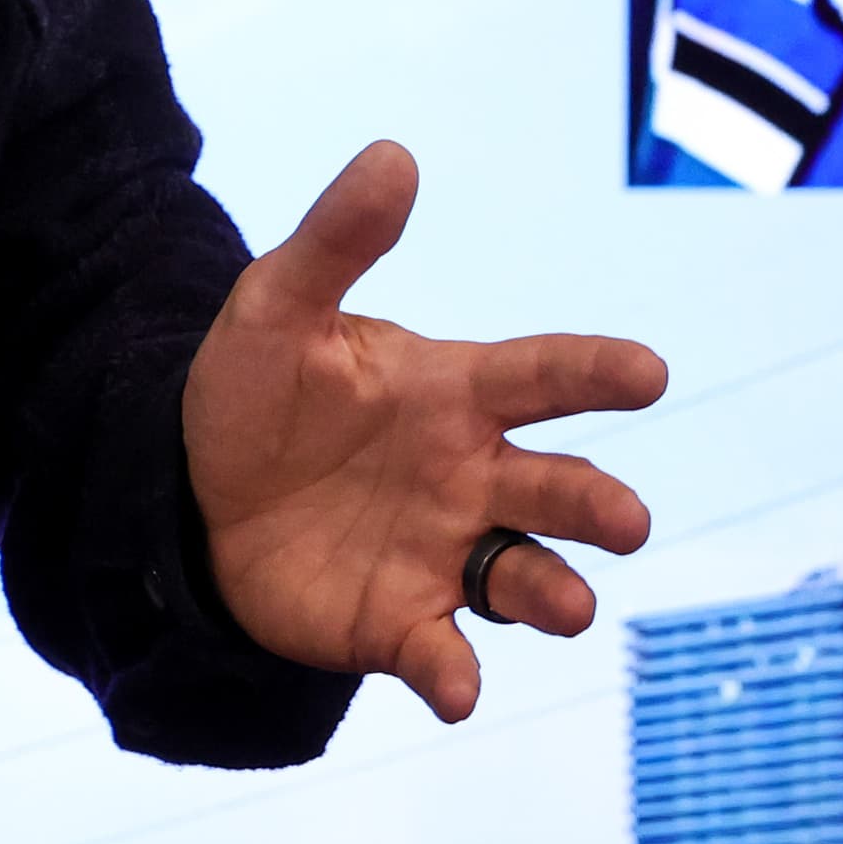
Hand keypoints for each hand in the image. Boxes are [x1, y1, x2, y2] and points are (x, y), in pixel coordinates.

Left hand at [182, 141, 665, 724]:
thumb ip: (337, 239)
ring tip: (570, 606)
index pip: (542, 374)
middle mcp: (470, 476)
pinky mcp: (401, 622)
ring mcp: (443, 553)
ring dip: (555, 593)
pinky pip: (443, 650)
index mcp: (453, 392)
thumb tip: (394, 152)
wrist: (192, 494)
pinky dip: (456, 672)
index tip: (650, 371)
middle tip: (624, 519)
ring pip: (526, 577)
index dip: (596, 372)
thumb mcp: (278, 307)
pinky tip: (458, 690)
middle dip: (597, 504)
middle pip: (556, 488)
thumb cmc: (257, 392)